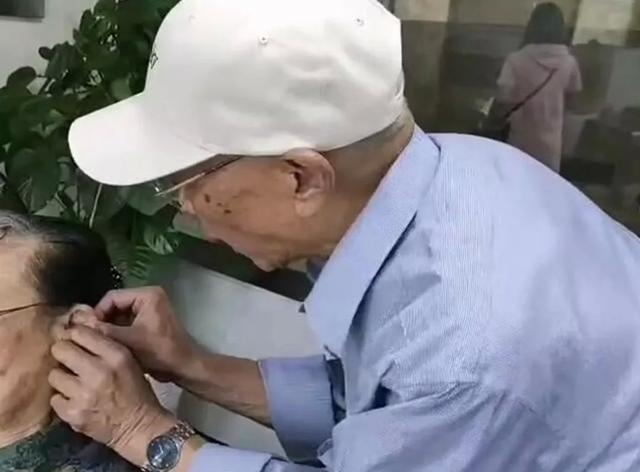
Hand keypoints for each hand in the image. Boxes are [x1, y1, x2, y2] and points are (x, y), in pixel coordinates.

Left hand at [49, 323, 177, 465]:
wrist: (138, 426)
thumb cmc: (135, 390)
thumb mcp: (129, 360)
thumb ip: (105, 346)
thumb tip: (74, 333)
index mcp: (116, 355)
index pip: (80, 332)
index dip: (74, 336)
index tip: (74, 342)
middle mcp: (98, 371)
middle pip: (61, 349)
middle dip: (64, 353)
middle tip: (69, 361)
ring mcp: (84, 393)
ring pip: (54, 374)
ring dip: (63, 378)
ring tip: (74, 384)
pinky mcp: (73, 413)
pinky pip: (55, 398)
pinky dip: (63, 399)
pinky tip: (75, 400)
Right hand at [77, 287, 200, 383]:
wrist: (183, 366)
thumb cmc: (161, 352)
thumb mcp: (129, 341)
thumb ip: (104, 331)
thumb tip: (79, 325)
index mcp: (147, 294)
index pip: (112, 297)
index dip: (97, 313)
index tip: (85, 330)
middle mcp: (148, 297)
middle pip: (114, 305)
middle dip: (101, 321)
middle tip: (87, 338)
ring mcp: (148, 309)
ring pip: (118, 315)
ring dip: (107, 328)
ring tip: (94, 342)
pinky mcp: (147, 321)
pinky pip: (125, 323)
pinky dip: (116, 332)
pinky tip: (106, 346)